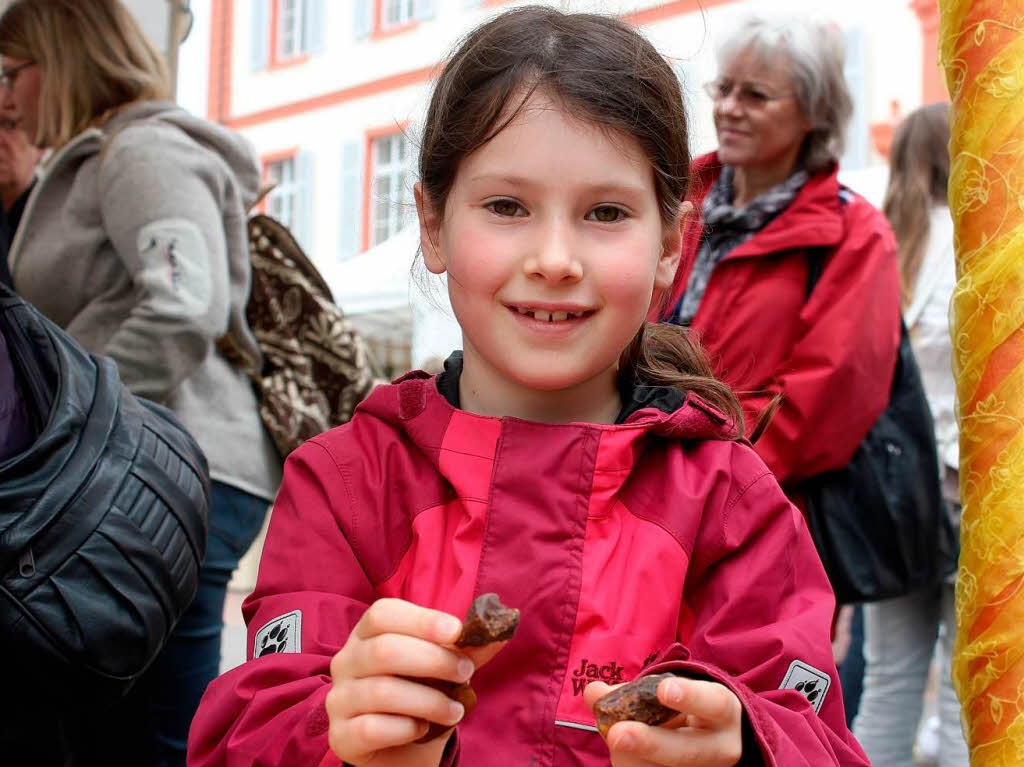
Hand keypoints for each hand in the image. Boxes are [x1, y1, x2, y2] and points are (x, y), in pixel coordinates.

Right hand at [325, 598, 505, 766]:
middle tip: (466, 673)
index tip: (456, 631)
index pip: (382, 613)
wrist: (399, 751)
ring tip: (455, 711)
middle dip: (434, 660)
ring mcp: (339, 699)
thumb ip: (466, 651)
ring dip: (429, 700)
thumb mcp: (444, 670)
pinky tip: (421, 730)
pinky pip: (372, 728)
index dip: (421, 619)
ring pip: (382, 691)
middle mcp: (346, 662)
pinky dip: (405, 728)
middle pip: (385, 650)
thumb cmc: (420, 697)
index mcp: (367, 634)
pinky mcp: (340, 736)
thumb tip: (499, 630)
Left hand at [584, 676, 742, 766]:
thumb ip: (632, 690)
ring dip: (627, 754)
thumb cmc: (685, 709)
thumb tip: (593, 692)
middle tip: (617, 734)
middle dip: (649, 743)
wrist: (710, 740)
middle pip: (685, 751)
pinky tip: (621, 752)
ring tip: (615, 734)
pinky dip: (628, 762)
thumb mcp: (669, 691)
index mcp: (722, 711)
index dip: (690, 697)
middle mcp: (720, 748)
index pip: (713, 703)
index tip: (664, 690)